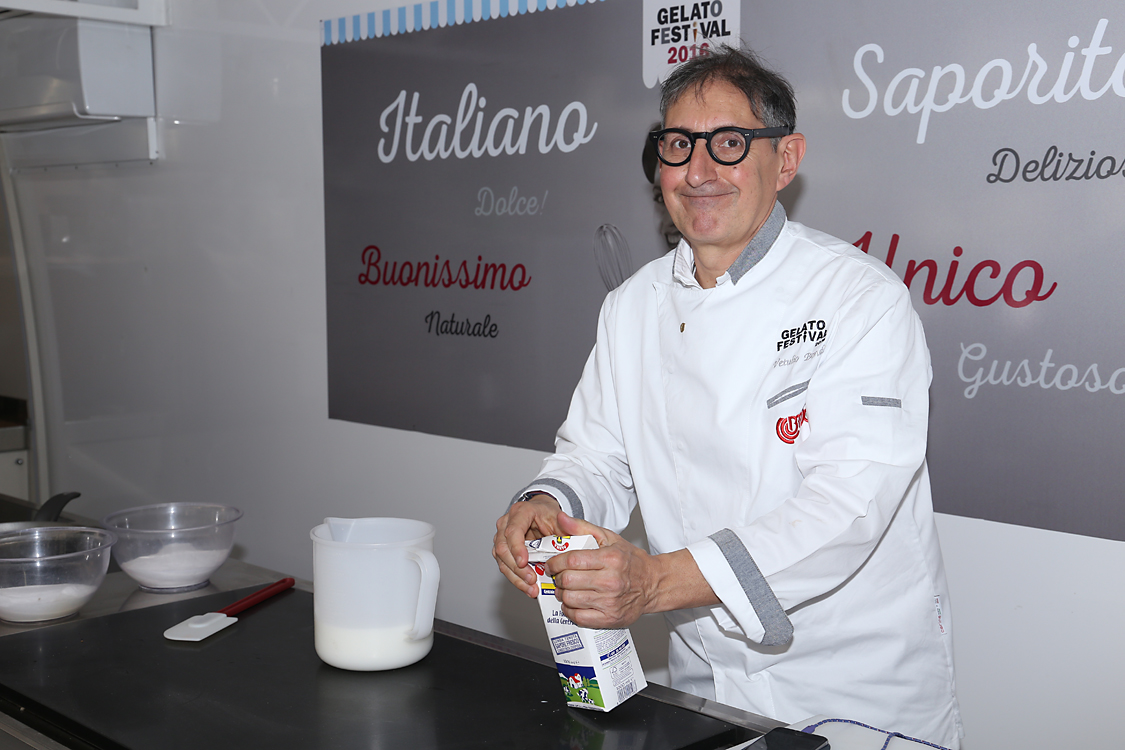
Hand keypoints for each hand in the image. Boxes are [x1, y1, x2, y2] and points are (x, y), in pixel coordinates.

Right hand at [492, 493, 562, 596]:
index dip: (516, 547)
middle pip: (503, 548)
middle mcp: (506, 523)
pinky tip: (528, 587)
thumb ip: (566, 525)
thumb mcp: (560, 519)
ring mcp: (502, 537)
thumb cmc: (548, 516)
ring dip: (515, 577)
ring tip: (531, 588)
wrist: (542, 514)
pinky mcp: (503, 550)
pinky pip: (505, 566)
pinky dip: (516, 579)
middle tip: (531, 580)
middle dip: (516, 568)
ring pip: (501, 560)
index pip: (513, 530)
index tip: (524, 562)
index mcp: (520, 512)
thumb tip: (567, 525)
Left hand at [546, 513, 662, 628]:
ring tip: (566, 589)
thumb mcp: (609, 538)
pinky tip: (573, 602)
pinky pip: (579, 617)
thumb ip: (582, 528)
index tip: (552, 564)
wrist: (654, 583)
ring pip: (570, 599)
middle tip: (558, 576)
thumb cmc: (631, 561)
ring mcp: (610, 601)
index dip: (555, 562)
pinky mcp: (610, 618)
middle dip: (557, 578)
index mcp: (610, 559)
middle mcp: (611, 581)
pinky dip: (570, 610)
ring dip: (562, 594)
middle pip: (568, 580)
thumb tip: (561, 518)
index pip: (572, 560)